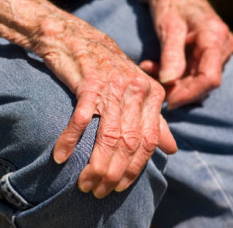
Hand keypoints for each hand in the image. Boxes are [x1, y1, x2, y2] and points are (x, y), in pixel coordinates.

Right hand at [0, 0, 176, 198]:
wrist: (81, 41)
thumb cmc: (110, 70)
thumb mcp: (138, 93)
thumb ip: (155, 121)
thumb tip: (171, 148)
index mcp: (152, 95)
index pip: (149, 142)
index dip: (135, 169)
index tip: (120, 186)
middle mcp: (136, 91)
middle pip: (128, 143)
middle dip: (114, 173)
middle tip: (99, 191)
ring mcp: (113, 87)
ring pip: (108, 137)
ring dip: (95, 165)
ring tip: (84, 183)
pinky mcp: (89, 83)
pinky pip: (81, 120)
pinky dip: (70, 140)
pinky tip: (61, 157)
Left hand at [139, 0, 232, 108]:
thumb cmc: (170, 3)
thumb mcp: (168, 27)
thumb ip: (171, 55)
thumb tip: (169, 83)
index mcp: (215, 37)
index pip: (209, 79)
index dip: (189, 94)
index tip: (168, 102)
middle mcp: (221, 45)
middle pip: (203, 82)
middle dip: (178, 89)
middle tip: (155, 88)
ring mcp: (214, 49)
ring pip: (195, 78)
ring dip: (172, 81)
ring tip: (149, 70)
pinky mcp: (204, 52)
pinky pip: (190, 71)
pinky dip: (172, 73)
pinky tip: (153, 66)